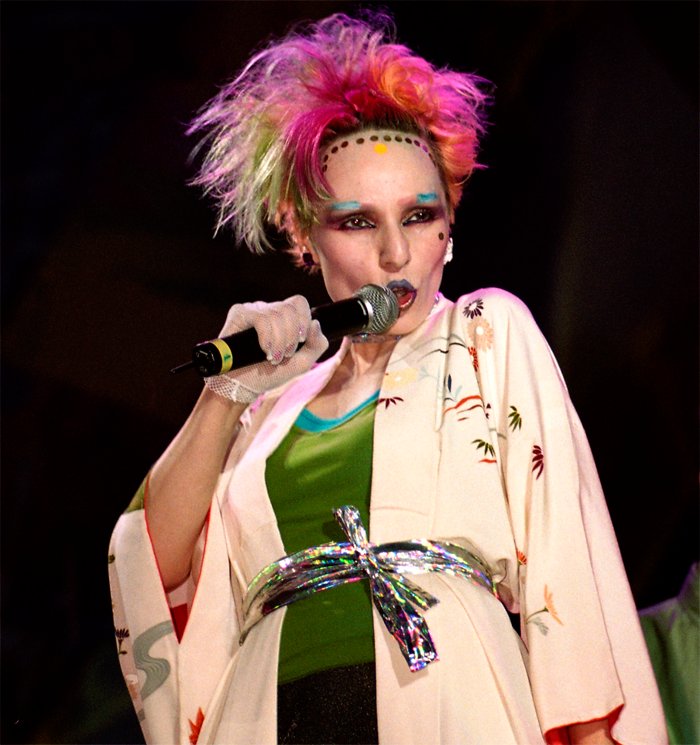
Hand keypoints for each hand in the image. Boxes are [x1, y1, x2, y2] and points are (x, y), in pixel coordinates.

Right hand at [204, 295, 327, 402]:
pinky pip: (260, 318)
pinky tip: (265, 351)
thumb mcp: (301, 363)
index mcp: (283, 318)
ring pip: (276, 313)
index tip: (302, 340)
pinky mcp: (239, 314)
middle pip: (289, 308)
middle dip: (291, 336)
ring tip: (273, 358)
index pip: (298, 302)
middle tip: (285, 356)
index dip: (304, 318)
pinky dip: (267, 337)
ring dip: (279, 341)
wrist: (244, 386)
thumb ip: (317, 345)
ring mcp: (253, 310)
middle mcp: (268, 310)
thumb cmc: (271, 373)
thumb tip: (315, 323)